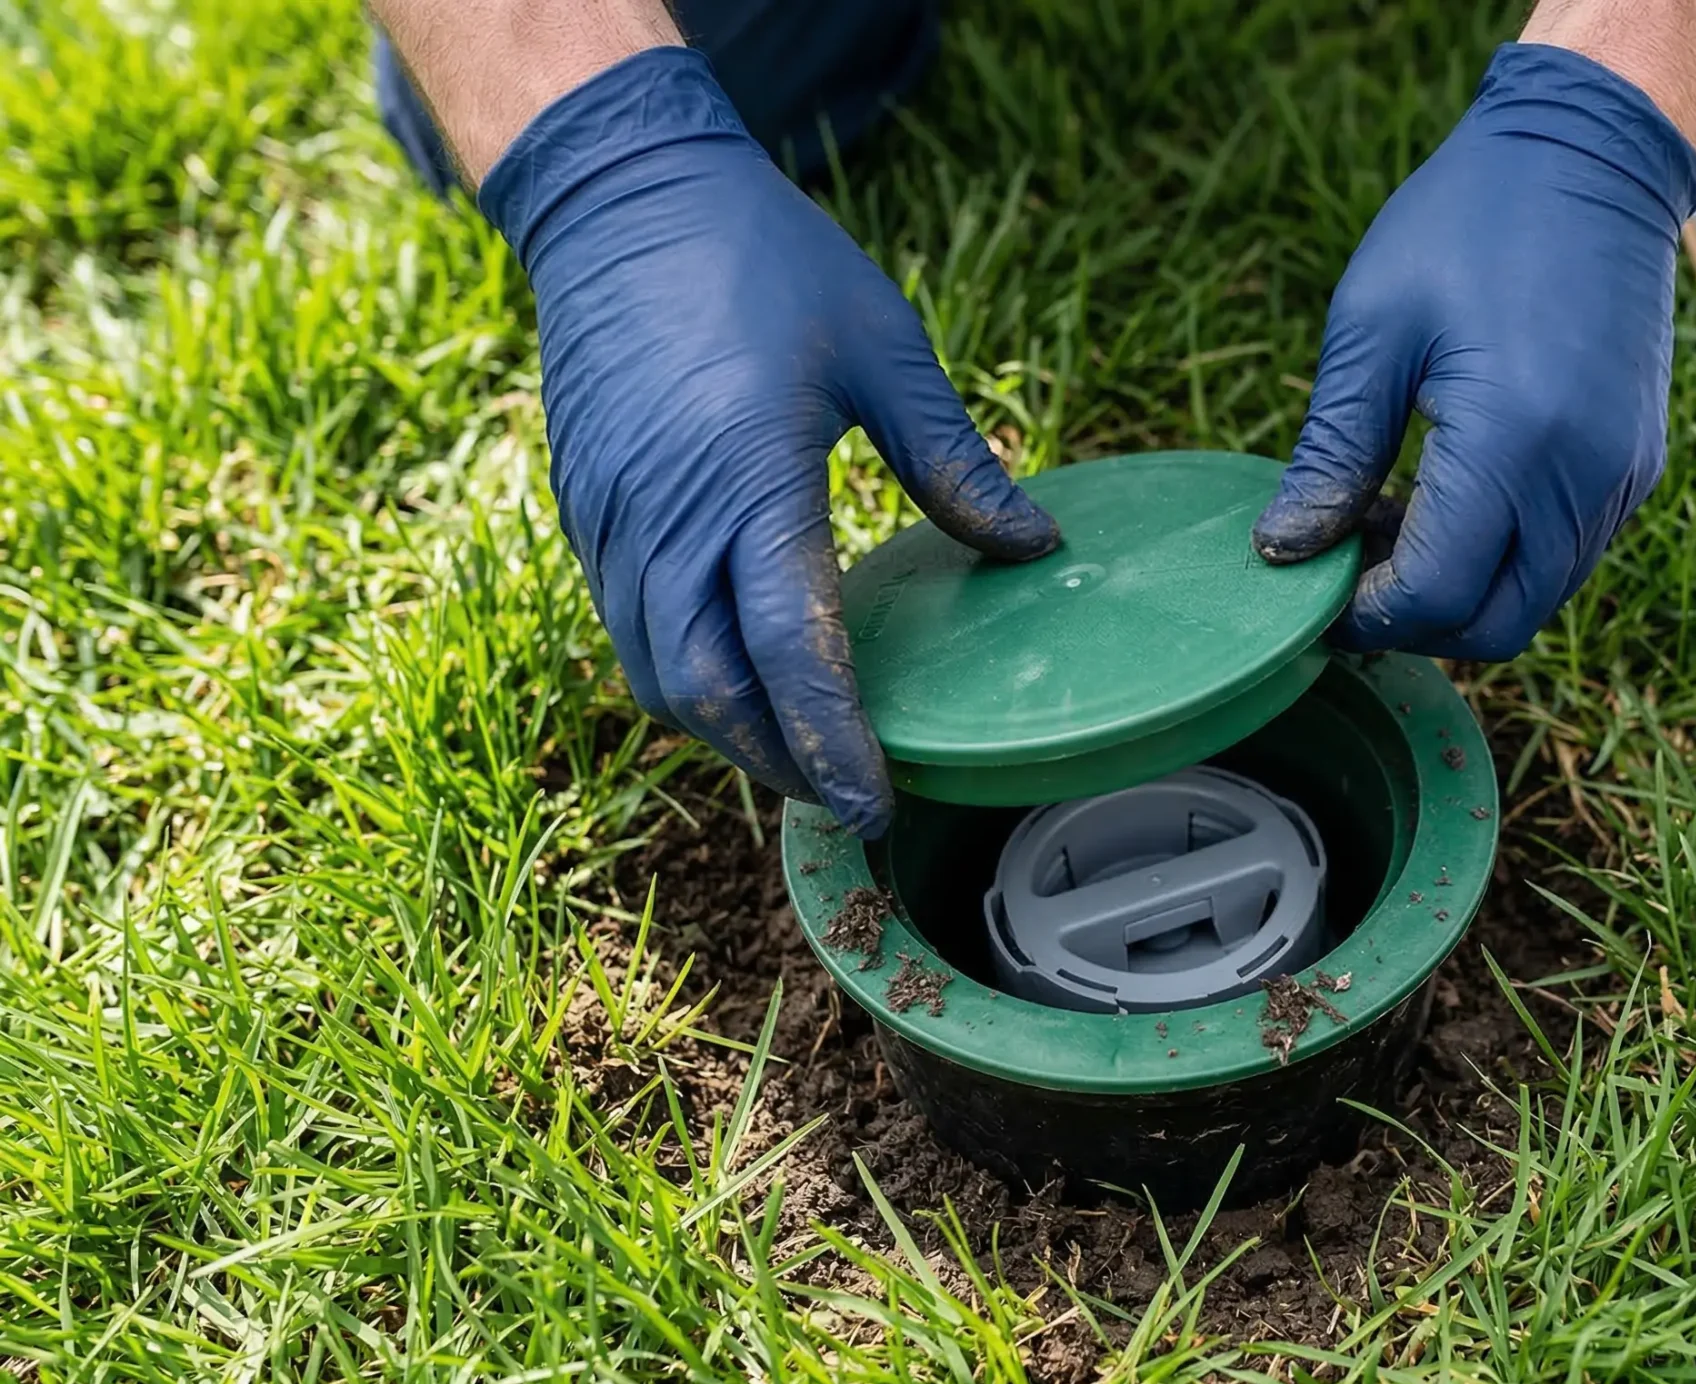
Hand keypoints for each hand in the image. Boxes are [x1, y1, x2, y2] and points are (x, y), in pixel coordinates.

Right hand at [480, 48, 1057, 837]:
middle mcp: (665, 513)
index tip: (878, 802)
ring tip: (802, 755)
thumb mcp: (884, 348)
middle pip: (708, 692)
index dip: (835, 742)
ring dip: (728, 729)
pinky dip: (686, 674)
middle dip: (779, 761)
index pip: (791, 651)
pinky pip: (628, 624)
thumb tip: (1035, 546)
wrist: (624, 193)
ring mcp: (612, 516)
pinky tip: (742, 679)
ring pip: (655, 672)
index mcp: (749, 477)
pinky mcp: (584, 506)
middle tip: (849, 798)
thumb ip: (956, 460)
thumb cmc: (766, 258)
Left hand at [1252, 42, 1695, 658]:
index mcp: (1515, 442)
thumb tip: (1285, 549)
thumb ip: (1331, 453)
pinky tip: (1454, 496)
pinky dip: (1508, 558)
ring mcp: (1622, 478)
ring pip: (1537, 599)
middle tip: (1351, 565)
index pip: (1437, 593)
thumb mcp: (1374, 329)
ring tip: (1396, 519)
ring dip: (1464, 591)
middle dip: (1416, 621)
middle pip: (1497, 625)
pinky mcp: (1636, 467)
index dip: (1366, 612)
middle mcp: (1585, 478)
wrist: (1591, 157)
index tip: (1313, 582)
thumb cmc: (1471, 223)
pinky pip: (1568, 555)